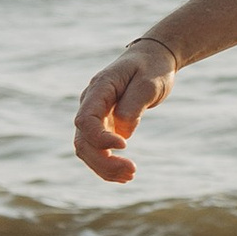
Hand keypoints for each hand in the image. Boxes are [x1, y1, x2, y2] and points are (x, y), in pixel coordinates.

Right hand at [73, 37, 176, 184]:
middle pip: (83, 141)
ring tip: (130, 176)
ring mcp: (95, 115)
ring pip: (87, 150)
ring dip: (105, 167)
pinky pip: (97, 150)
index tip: (125, 146)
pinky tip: (125, 175)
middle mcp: (90, 104)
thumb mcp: (149, 83)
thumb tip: (123, 132)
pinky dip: (108, 165)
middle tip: (132, 172)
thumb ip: (134, 106)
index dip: (100, 138)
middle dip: (103, 161)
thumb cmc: (152, 68)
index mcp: (98, 89)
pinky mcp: (104, 125)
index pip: (85, 120)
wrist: (153, 59)